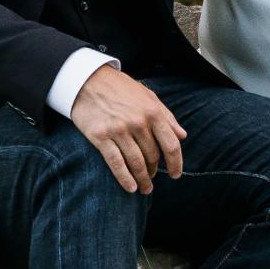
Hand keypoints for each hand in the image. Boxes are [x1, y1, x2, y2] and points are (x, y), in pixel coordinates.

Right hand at [71, 64, 185, 193]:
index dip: (175, 163)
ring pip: (136, 163)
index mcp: (152, 112)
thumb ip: (166, 116)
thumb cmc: (120, 88)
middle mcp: (138, 123)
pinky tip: (130, 188)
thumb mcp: (148, 96)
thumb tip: (182, 135)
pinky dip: (125, 179)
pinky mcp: (100, 137)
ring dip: (142, 179)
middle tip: (152, 179)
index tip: (175, 174)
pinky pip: (116, 163)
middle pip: (152, 156)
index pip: (171, 145)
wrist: (87, 80)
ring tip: (144, 188)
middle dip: (154, 171)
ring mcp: (119, 131)